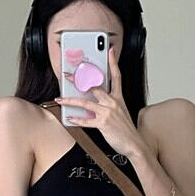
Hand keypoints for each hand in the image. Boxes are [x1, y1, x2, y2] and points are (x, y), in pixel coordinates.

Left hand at [54, 45, 147, 159]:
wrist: (134, 144)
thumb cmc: (126, 130)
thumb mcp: (121, 112)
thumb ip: (109, 104)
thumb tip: (94, 101)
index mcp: (118, 98)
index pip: (117, 76)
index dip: (113, 62)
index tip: (110, 51)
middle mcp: (112, 102)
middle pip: (94, 86)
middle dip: (79, 80)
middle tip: (68, 75)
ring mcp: (107, 112)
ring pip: (85, 102)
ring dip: (70, 100)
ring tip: (60, 99)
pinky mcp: (103, 124)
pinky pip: (86, 120)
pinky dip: (77, 120)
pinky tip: (69, 118)